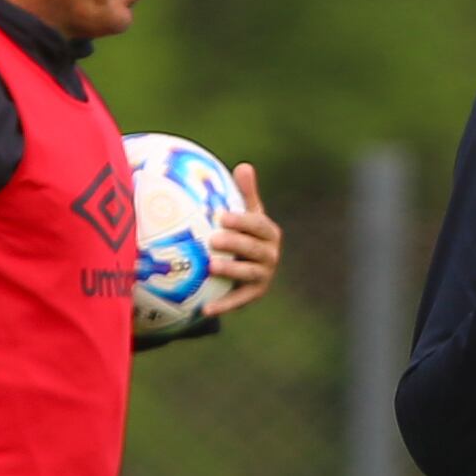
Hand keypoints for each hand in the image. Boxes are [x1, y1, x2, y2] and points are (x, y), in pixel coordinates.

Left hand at [201, 164, 280, 317]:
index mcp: (268, 232)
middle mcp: (270, 254)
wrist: (247, 265)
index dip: (242, 221)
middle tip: (213, 239)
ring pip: (248, 273)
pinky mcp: (253, 294)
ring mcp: (263, 276)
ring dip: (231, 271)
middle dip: (235, 244)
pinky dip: (224, 305)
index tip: (222, 216)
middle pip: (253, 249)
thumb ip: (245, 193)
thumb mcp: (246, 213)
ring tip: (211, 267)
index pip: (257, 224)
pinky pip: (238, 300)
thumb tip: (244, 166)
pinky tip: (205, 310)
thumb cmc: (242, 232)